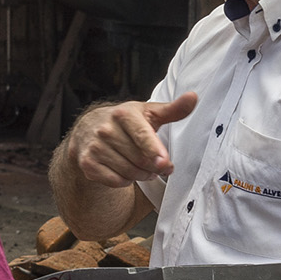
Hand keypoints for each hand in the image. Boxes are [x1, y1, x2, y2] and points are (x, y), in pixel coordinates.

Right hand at [66, 92, 196, 186]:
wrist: (88, 129)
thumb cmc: (125, 122)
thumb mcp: (148, 113)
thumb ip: (172, 110)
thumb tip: (193, 97)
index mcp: (124, 114)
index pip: (142, 136)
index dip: (155, 151)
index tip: (165, 163)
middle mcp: (106, 129)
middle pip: (140, 159)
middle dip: (155, 167)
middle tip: (160, 165)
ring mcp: (95, 147)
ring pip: (129, 172)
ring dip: (142, 175)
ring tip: (143, 168)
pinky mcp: (87, 163)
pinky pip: (115, 181)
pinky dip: (126, 181)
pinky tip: (126, 171)